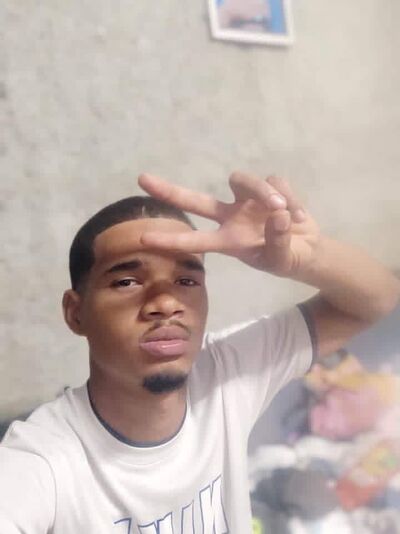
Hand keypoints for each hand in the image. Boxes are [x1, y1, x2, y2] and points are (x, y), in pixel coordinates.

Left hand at [138, 172, 320, 278]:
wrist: (308, 250)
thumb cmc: (287, 259)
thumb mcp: (282, 259)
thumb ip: (278, 241)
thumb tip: (277, 214)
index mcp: (228, 240)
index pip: (196, 240)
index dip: (171, 240)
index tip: (144, 238)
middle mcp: (231, 216)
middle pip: (196, 200)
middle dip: (170, 191)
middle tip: (141, 179)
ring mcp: (247, 200)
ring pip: (244, 181)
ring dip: (264, 192)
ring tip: (284, 212)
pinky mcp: (268, 187)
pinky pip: (275, 182)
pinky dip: (290, 197)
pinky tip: (299, 215)